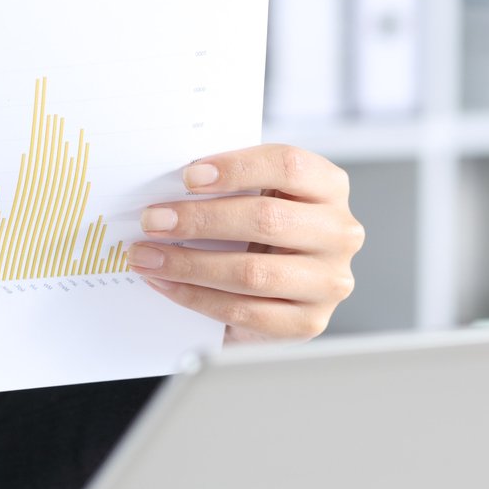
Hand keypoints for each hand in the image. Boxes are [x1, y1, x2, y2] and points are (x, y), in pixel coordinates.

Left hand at [127, 145, 360, 343]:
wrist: (275, 288)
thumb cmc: (259, 230)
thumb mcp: (254, 197)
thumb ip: (227, 186)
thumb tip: (168, 188)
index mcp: (329, 187)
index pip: (289, 166)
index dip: (236, 168)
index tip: (188, 177)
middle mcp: (339, 233)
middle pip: (266, 219)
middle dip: (199, 220)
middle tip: (153, 220)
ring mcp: (329, 281)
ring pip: (253, 272)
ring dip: (189, 264)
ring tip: (148, 256)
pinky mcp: (308, 322)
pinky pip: (246, 311)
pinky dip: (197, 298)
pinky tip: (167, 284)